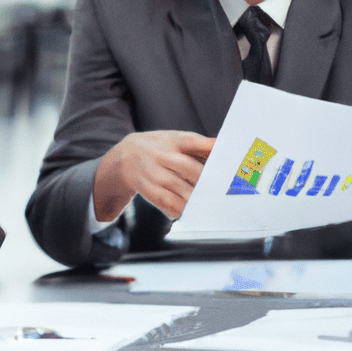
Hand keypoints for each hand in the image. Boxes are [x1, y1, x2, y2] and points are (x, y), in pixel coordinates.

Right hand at [94, 131, 215, 220]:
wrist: (124, 157)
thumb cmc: (159, 148)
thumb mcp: (175, 139)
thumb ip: (199, 145)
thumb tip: (223, 150)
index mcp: (172, 140)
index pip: (193, 141)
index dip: (210, 148)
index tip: (226, 156)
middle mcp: (162, 156)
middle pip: (189, 168)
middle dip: (207, 179)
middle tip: (224, 187)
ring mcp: (154, 175)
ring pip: (181, 190)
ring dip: (198, 197)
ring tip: (212, 202)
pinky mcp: (149, 191)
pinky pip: (169, 204)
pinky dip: (183, 209)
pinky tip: (193, 210)